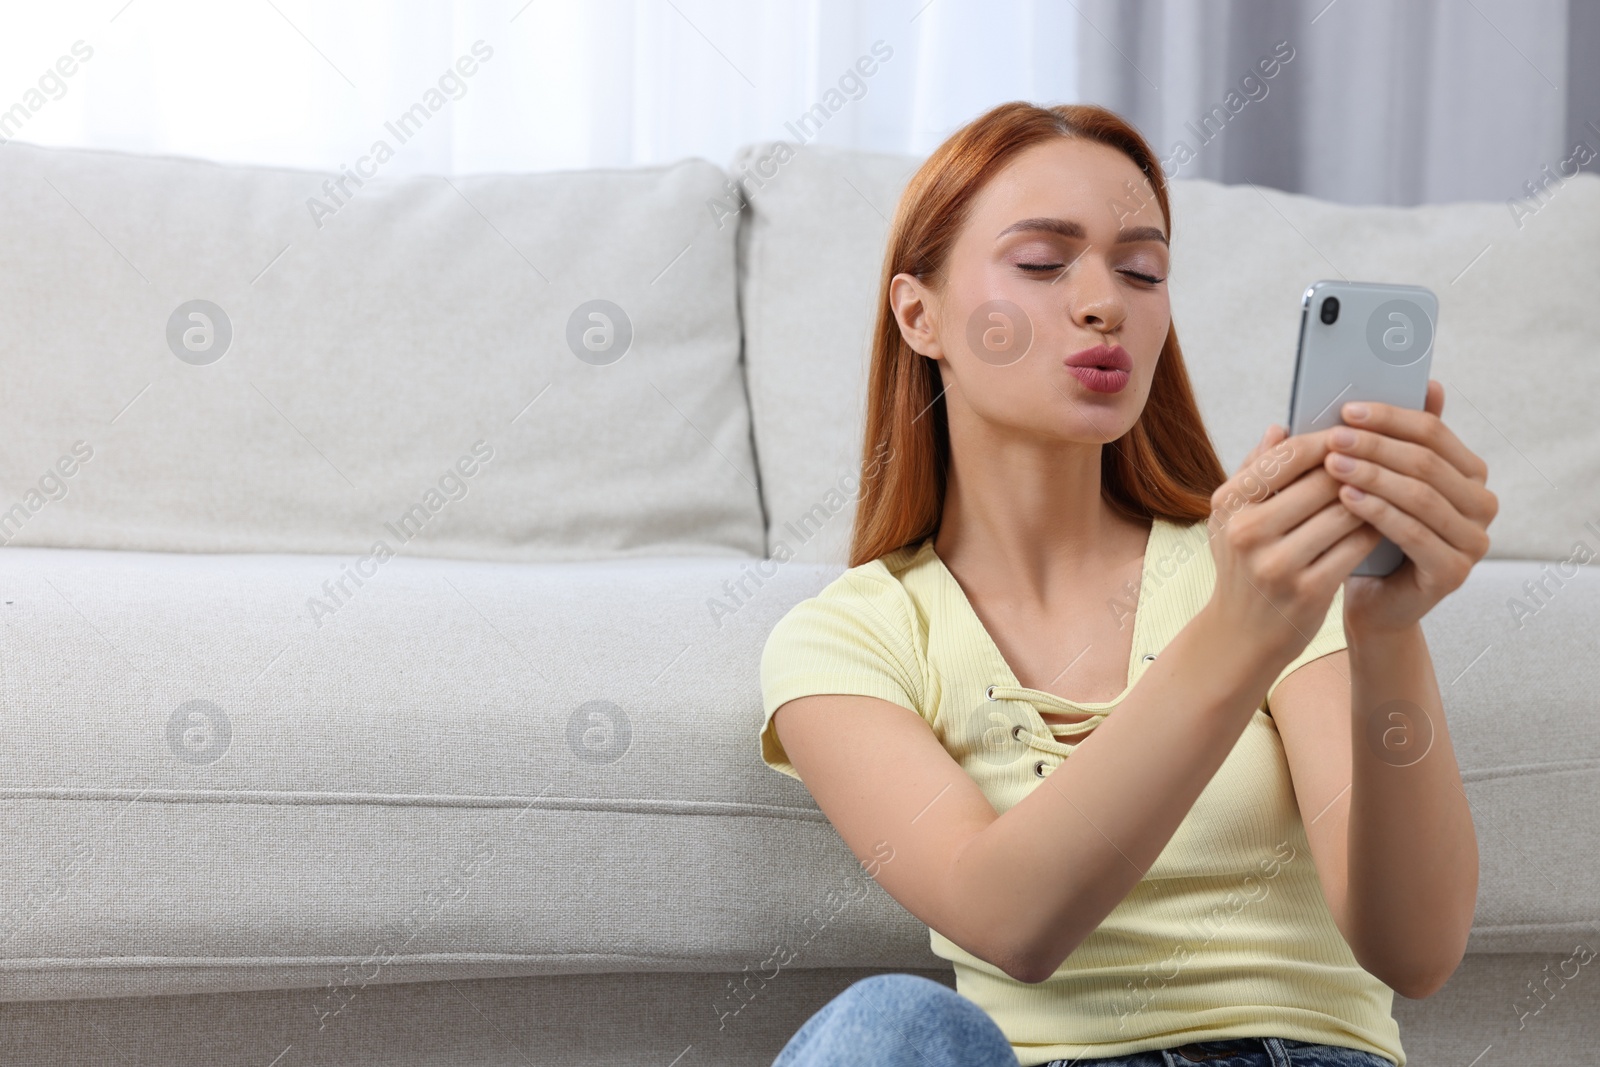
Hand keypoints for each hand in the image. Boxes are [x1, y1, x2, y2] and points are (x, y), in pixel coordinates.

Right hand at [1206, 419, 1382, 663]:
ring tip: (1388, 485)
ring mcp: (1277, 563)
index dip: (1326, 439)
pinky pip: (1356, 545)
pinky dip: (1373, 529)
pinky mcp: (1308, 590)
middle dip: (1356, 466)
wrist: (1241, 636)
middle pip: (1322, 480)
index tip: (1352, 432)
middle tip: (1382, 456)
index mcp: (1228, 505)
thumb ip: (1254, 472)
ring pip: (1345, 511)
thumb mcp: (1232, 519)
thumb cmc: (1243, 567)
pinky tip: (1382, 523)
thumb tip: (1280, 428)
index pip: (1287, 455)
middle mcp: (1247, 532)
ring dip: (1372, 496)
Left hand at [1323, 379, 1496, 635]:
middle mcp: (1482, 504)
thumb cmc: (1372, 533)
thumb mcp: (1383, 480)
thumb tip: (1431, 382)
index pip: (1434, 432)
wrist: (1371, 600)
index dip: (1389, 417)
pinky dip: (1378, 511)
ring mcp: (1474, 541)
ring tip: (1332, 463)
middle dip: (1376, 445)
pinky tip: (1345, 497)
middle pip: (1427, 462)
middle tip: (1333, 436)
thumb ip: (1400, 438)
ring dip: (1373, 475)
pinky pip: (1414, 533)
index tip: (1346, 409)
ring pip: (1421, 496)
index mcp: (1471, 474)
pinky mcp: (1454, 572)